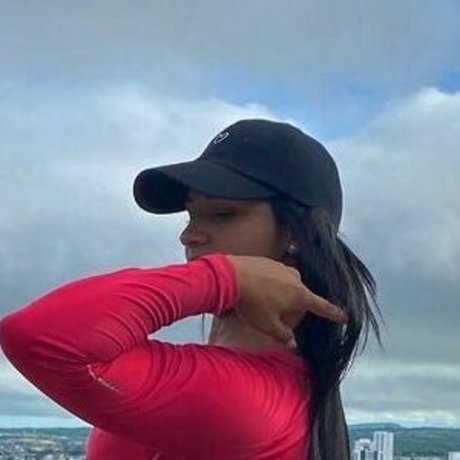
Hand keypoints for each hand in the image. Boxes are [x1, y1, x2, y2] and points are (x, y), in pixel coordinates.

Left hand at [226, 255, 346, 343]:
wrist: (232, 275)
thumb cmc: (252, 303)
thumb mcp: (267, 325)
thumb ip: (283, 335)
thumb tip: (293, 343)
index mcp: (300, 295)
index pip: (321, 306)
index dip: (333, 313)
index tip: (344, 316)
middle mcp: (295, 278)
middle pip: (301, 295)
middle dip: (294, 306)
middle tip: (278, 315)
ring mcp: (282, 267)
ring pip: (289, 284)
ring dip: (282, 293)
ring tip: (265, 301)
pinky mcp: (269, 261)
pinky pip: (276, 275)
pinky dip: (271, 283)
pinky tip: (258, 288)